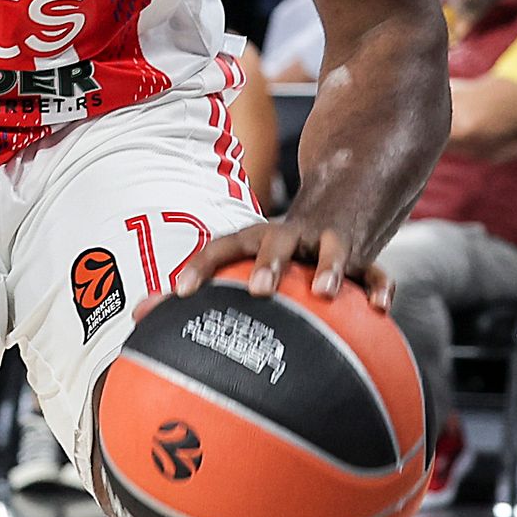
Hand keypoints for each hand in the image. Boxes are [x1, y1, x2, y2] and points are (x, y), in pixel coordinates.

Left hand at [154, 180, 401, 314]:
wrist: (339, 197)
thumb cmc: (277, 248)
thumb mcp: (242, 258)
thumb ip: (196, 287)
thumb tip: (134, 318)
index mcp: (254, 238)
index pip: (220, 246)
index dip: (200, 267)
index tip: (180, 293)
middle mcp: (289, 236)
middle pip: (274, 242)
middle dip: (266, 263)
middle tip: (258, 291)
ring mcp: (327, 242)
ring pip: (331, 249)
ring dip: (330, 268)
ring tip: (327, 292)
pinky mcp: (362, 254)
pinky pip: (375, 270)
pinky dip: (380, 286)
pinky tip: (382, 309)